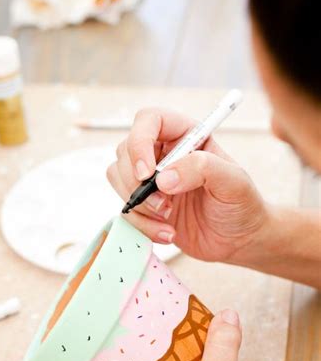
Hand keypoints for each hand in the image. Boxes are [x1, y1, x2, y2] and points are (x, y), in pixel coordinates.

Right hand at [107, 108, 268, 263]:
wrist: (239, 240)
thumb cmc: (242, 204)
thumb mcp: (234, 182)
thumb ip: (202, 169)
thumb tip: (164, 178)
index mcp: (185, 136)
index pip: (149, 120)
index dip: (140, 142)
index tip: (148, 173)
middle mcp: (163, 153)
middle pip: (126, 151)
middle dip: (138, 183)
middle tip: (163, 204)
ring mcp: (151, 180)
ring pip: (118, 178)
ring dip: (139, 205)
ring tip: (168, 217)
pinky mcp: (145, 205)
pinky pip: (126, 209)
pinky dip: (142, 225)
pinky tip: (167, 232)